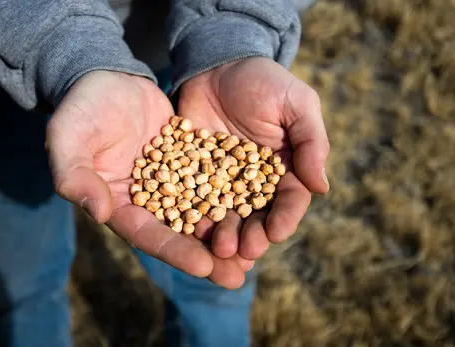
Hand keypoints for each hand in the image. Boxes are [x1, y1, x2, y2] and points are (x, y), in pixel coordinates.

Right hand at [46, 71, 251, 288]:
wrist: (107, 77)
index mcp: (118, 203)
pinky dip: (232, 195)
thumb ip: (74, 175)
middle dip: (208, 256)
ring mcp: (171, 180)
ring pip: (201, 212)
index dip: (174, 251)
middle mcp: (147, 199)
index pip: (147, 234)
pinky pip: (213, 180)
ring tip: (256, 252)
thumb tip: (98, 212)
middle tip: (238, 277)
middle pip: (179, 233)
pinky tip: (258, 207)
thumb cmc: (81, 108)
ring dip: (226, 233)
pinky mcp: (189, 160)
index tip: (204, 266)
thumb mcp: (69, 137)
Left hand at [177, 57, 329, 260]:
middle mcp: (254, 181)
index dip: (285, 218)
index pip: (289, 200)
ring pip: (225, 214)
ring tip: (219, 249)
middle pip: (256, 216)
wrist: (219, 64)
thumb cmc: (265, 81)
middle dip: (253, 235)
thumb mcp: (296, 104)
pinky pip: (194, 198)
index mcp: (285, 169)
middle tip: (246, 250)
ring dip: (224, 234)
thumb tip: (322, 188)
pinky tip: (190, 230)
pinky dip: (193, 215)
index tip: (277, 232)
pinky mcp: (194, 174)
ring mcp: (222, 180)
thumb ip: (311, 143)